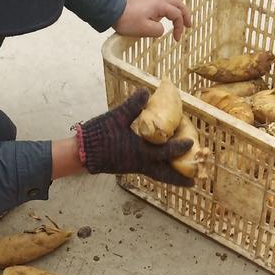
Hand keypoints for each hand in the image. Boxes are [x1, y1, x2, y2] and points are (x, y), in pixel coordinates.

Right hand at [77, 90, 193, 185]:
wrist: (82, 153)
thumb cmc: (99, 135)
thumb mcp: (116, 117)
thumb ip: (132, 106)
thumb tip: (145, 91)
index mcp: (139, 153)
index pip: (165, 152)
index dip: (179, 147)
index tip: (190, 142)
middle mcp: (139, 164)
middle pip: (164, 175)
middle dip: (179, 179)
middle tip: (193, 183)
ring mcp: (134, 168)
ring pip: (157, 175)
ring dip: (170, 177)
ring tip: (182, 181)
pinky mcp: (128, 168)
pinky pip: (149, 171)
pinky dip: (159, 171)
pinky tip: (161, 166)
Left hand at [114, 0, 191, 41]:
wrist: (113, 11)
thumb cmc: (128, 21)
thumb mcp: (145, 30)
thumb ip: (158, 31)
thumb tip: (161, 29)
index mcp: (160, 5)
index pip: (176, 15)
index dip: (179, 27)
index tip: (176, 39)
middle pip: (178, 3)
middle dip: (185, 15)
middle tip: (189, 26)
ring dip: (179, 7)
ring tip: (181, 16)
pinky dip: (170, 3)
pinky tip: (168, 10)